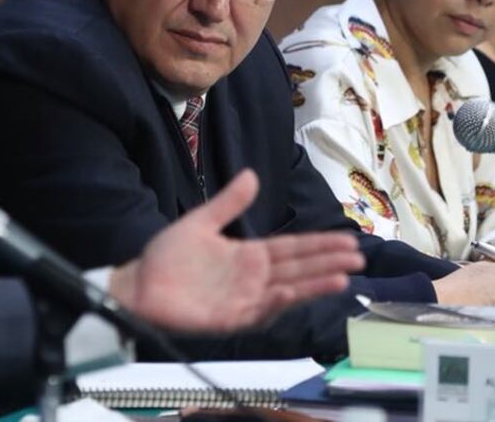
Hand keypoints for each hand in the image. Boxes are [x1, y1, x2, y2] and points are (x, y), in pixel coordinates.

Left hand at [109, 169, 363, 332]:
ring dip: (313, 286)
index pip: (292, 248)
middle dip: (328, 263)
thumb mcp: (201, 222)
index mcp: (248, 256)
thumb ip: (228, 202)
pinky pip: (257, 312)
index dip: (320, 244)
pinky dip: (275, 304)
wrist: (136, 284)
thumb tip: (252, 174)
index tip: (348, 239)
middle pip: (298, 269)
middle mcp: (252, 279)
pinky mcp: (229, 319)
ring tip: (342, 279)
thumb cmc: (166, 257)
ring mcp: (243, 300)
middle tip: (358, 258)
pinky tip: (291, 293)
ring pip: (286, 292)